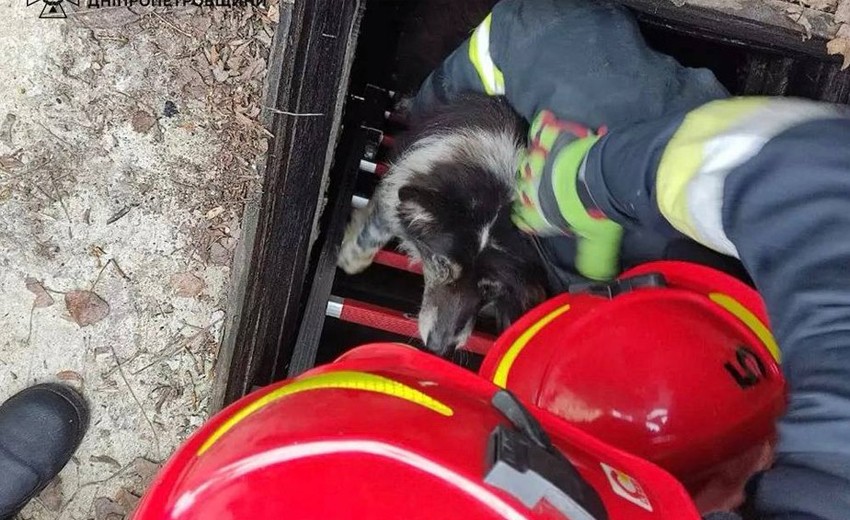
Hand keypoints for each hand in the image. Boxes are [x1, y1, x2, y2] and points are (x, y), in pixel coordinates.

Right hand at [512, 110, 623, 280]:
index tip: (531, 215)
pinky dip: (543, 125)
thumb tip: (599, 281)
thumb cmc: (594, 214)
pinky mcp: (549, 140)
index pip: (523, 219)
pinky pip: (541, 129)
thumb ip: (594, 260)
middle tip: (541, 184)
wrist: (600, 180)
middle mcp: (530, 188)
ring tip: (542, 157)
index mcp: (537, 215)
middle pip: (522, 187)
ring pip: (528, 160)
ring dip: (535, 160)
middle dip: (529, 187)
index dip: (528, 217)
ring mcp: (537, 162)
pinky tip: (547, 120)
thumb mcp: (597, 243)